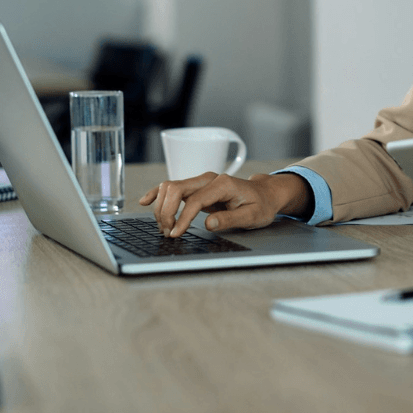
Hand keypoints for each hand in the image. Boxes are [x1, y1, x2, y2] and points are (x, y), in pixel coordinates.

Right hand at [138, 172, 311, 237]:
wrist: (266, 194)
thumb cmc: (261, 205)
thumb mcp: (253, 216)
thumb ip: (231, 219)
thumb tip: (209, 224)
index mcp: (223, 184)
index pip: (195, 200)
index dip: (182, 218)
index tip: (175, 233)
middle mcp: (209, 179)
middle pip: (176, 188)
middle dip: (167, 212)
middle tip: (168, 233)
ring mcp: (202, 181)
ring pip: (171, 187)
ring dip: (162, 207)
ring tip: (165, 228)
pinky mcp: (197, 188)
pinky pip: (173, 188)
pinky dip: (158, 194)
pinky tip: (146, 201)